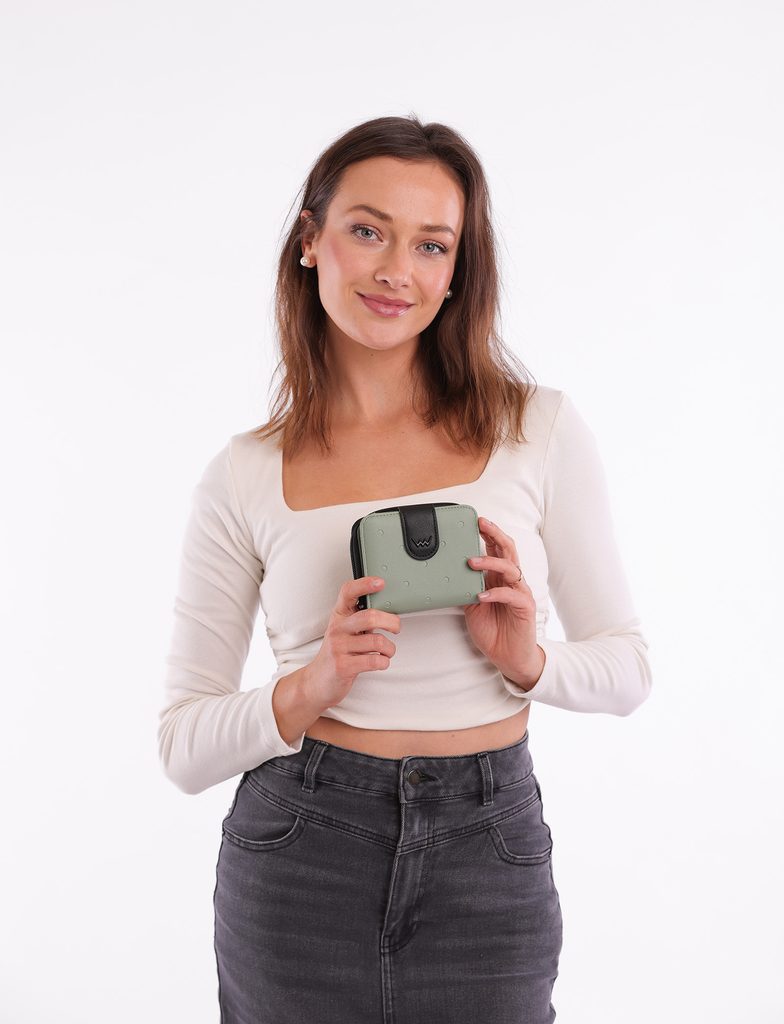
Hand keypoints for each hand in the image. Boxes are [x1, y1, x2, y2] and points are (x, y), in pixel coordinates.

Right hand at [302, 576, 401, 709]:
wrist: (317, 682)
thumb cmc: (338, 653)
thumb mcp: (345, 631)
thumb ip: (361, 619)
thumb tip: (389, 611)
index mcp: (339, 616)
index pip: (348, 592)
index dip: (365, 584)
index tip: (381, 582)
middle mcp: (337, 629)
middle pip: (369, 617)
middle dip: (391, 622)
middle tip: (396, 627)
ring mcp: (338, 647)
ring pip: (377, 641)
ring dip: (390, 648)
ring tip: (387, 651)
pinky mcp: (343, 666)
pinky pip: (374, 661)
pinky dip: (384, 662)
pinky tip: (380, 662)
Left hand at [463, 517, 544, 689]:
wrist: (508, 657)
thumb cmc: (492, 631)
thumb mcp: (472, 607)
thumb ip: (464, 590)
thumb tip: (446, 576)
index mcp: (498, 578)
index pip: (497, 549)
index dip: (489, 534)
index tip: (475, 521)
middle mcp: (511, 581)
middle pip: (508, 550)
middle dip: (494, 534)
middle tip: (481, 524)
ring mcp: (519, 593)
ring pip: (510, 568)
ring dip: (490, 562)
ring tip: (471, 562)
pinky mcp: (525, 607)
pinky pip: (512, 594)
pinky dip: (495, 593)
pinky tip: (482, 596)